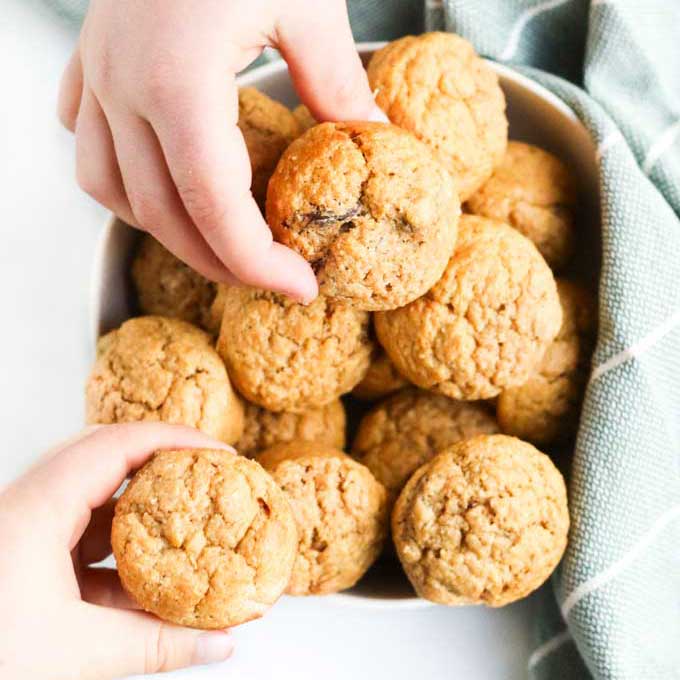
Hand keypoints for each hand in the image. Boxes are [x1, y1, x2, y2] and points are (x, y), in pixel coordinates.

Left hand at [0, 424, 237, 679]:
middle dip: (161, 463)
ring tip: (185, 527)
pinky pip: (79, 536)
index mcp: (34, 511)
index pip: (117, 444)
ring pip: (92, 497)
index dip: (176, 440)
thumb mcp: (75, 654)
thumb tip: (220, 642)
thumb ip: (156, 647)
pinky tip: (146, 583)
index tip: (221, 454)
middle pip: (104, 455)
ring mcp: (21, 530)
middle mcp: (25, 506)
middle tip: (205, 475)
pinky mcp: (20, 556)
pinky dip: (118, 552)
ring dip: (140, 512)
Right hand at [57, 0, 385, 302]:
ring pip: (111, 190)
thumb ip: (334, 78)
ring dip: (166, 230)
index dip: (257, 263)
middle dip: (221, 262)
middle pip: (164, 216)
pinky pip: (88, 146)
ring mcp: (96, 74)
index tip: (300, 287)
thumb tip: (367, 134)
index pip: (215, 208)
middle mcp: (122, 87)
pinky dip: (125, 182)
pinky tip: (162, 183)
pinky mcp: (90, 62)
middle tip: (271, 278)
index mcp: (177, 80)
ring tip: (219, 243)